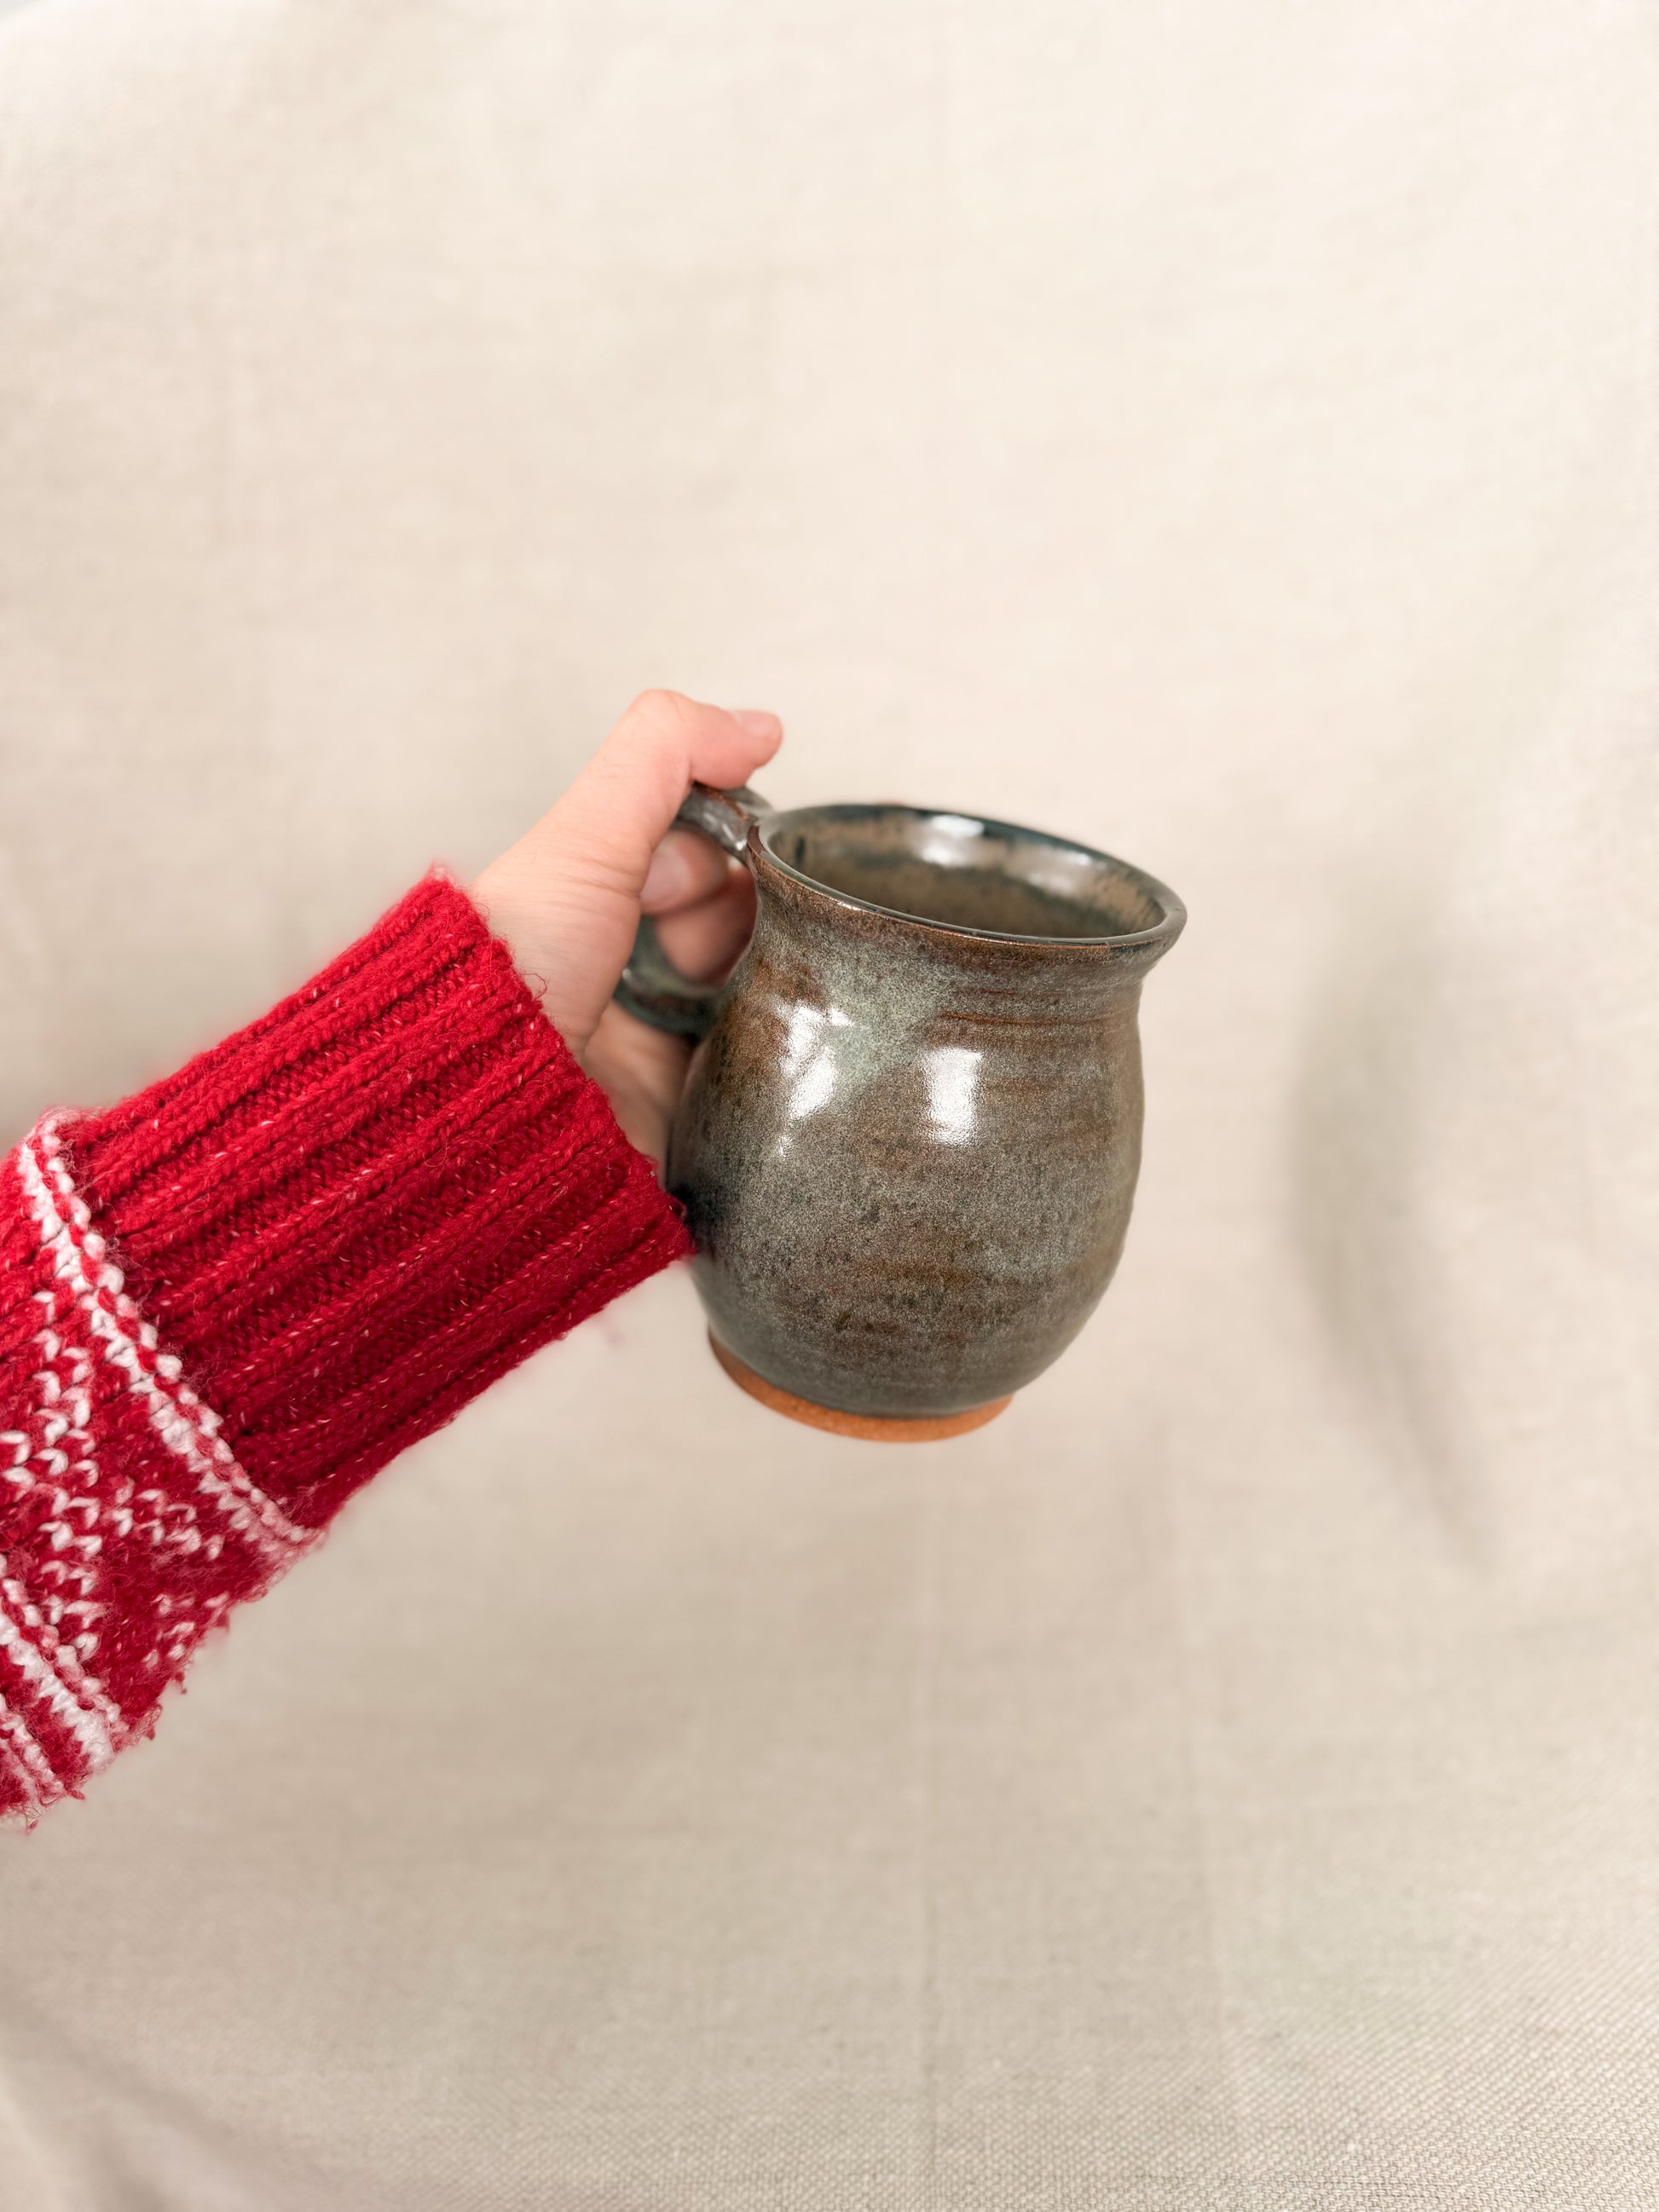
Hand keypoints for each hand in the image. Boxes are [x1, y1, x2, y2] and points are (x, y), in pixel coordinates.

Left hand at [471, 690, 782, 1164]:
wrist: (492, 1106)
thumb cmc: (513, 974)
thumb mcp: (587, 833)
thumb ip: (665, 754)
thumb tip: (759, 726)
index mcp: (605, 910)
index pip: (712, 863)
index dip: (715, 861)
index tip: (675, 881)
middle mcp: (636, 977)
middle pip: (749, 929)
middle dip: (739, 929)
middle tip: (690, 952)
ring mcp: (669, 1049)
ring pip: (771, 999)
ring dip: (767, 992)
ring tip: (721, 1009)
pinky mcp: (697, 1115)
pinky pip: (773, 1077)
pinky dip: (779, 1058)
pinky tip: (750, 1054)